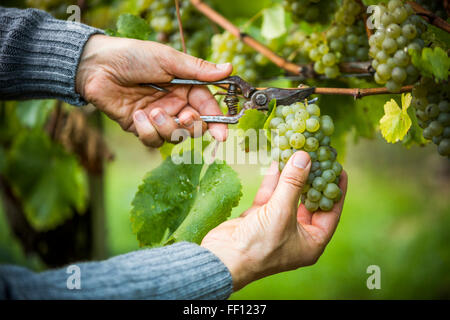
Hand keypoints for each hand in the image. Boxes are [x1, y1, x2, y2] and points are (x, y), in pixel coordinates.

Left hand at [76, 35, 232, 146]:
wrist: (97, 66)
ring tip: (152, 111)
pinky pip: (152, 140)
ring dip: (167, 127)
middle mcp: (175, 105)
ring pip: (175, 137)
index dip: (217, 122)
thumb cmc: (133, 56)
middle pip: (195, 128)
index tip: (222, 134)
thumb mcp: (168, 60)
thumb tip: (229, 68)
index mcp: (186, 88)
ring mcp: (158, 118)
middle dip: (192, 126)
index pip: (207, 108)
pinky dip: (147, 131)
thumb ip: (198, 70)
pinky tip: (137, 115)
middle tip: (184, 117)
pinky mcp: (141, 128)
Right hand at [201, 151, 347, 290]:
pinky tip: (277, 162)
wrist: (223, 258)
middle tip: (318, 157)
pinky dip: (273, 180)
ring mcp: (276, 225)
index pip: (330, 212)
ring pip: (287, 196)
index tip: (338, 168)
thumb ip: (294, 183)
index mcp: (311, 241)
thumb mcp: (282, 212)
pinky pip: (270, 196)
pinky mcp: (258, 218)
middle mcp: (296, 234)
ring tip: (297, 154)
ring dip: (290, 176)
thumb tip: (304, 157)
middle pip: (308, 201)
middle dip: (311, 179)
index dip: (335, 189)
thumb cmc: (259, 244)